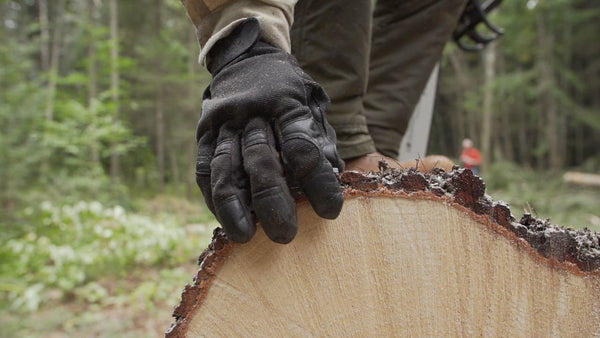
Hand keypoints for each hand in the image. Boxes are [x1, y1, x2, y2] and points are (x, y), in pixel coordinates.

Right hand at [195, 18, 343, 243]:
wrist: (247, 57)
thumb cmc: (289, 91)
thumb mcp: (313, 103)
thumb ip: (321, 139)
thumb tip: (334, 178)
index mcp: (287, 104)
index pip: (302, 148)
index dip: (317, 182)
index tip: (330, 212)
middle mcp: (252, 112)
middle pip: (260, 161)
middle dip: (272, 201)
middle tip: (285, 235)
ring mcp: (223, 122)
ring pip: (224, 167)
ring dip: (234, 206)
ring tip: (245, 236)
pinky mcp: (203, 132)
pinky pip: (203, 169)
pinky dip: (213, 197)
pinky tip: (225, 219)